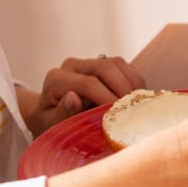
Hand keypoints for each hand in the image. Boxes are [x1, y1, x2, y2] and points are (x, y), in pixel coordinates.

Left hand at [27, 55, 144, 133]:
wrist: (51, 114)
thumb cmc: (51, 123)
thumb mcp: (51, 124)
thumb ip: (60, 113)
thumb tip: (73, 98)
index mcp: (56, 79)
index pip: (87, 83)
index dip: (106, 98)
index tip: (118, 116)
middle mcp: (72, 65)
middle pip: (104, 67)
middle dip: (122, 88)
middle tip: (132, 109)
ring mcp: (88, 62)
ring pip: (116, 63)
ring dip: (131, 83)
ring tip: (136, 105)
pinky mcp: (102, 63)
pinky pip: (123, 66)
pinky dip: (134, 81)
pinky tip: (136, 98)